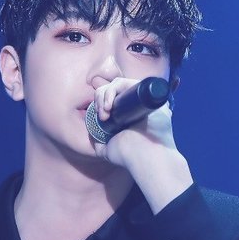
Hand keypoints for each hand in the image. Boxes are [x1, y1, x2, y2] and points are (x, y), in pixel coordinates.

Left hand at [91, 77, 193, 213]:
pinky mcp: (145, 92)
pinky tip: (108, 106)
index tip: (101, 115)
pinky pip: (124, 82)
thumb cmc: (130, 157)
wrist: (144, 157)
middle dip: (101, 98)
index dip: (103, 101)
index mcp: (132, 114)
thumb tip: (93, 137)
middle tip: (102, 116)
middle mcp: (139, 104)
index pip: (114, 98)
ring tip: (104, 113)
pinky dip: (112, 90)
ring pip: (117, 83)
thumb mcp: (111, 149)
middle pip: (114, 89)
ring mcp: (143, 97)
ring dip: (104, 96)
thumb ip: (102, 143)